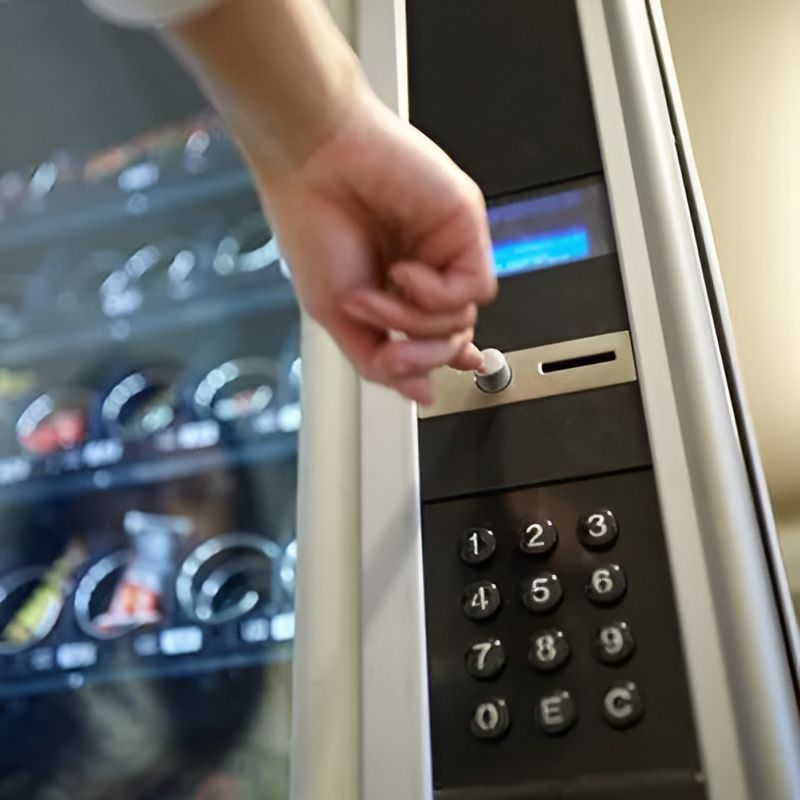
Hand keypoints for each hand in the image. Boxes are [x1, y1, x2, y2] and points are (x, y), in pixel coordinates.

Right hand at [255, 86, 496, 404]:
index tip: (436, 378)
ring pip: (462, 320)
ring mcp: (445, 249)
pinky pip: (474, 287)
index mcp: (395, 286)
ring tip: (378, 289)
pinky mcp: (463, 226)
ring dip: (413, 319)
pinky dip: (435, 293)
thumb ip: (380, 361)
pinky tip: (404, 271)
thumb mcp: (336, 315)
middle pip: (450, 339)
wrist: (312, 160)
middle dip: (415, 350)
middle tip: (381, 329)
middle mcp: (425, 269)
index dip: (437, 360)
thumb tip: (421, 394)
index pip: (434, 336)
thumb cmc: (313, 224)